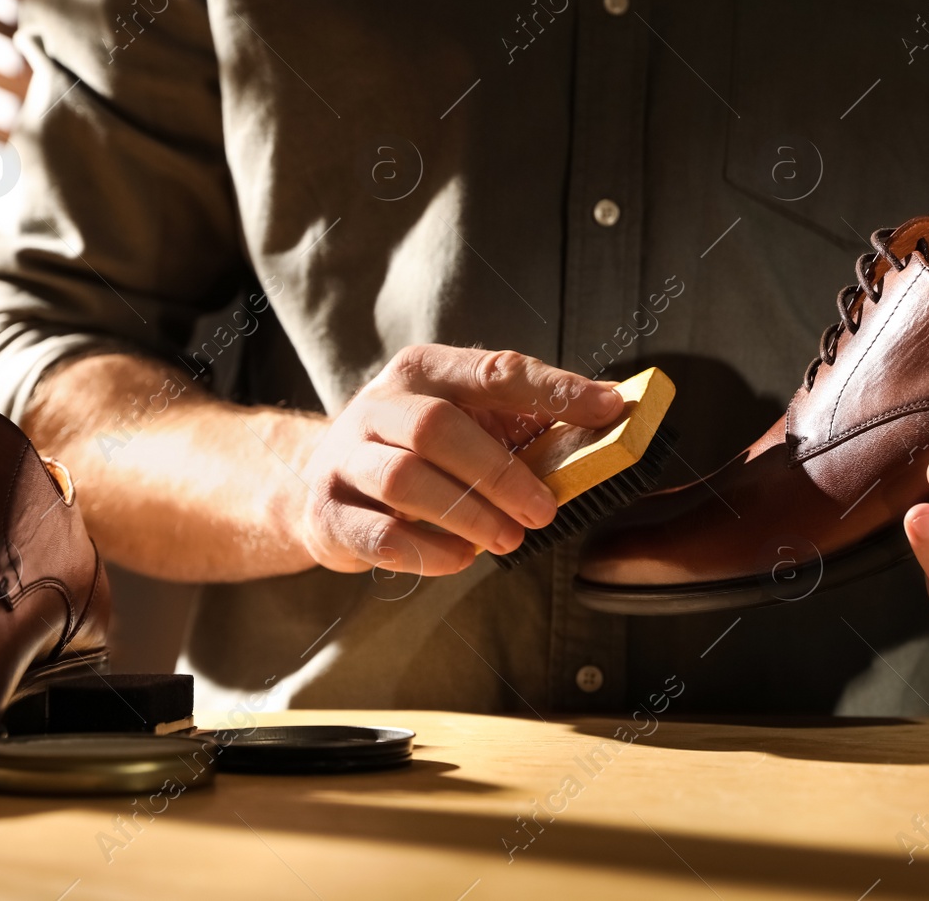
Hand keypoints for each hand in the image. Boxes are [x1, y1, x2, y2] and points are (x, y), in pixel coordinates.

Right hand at [298, 345, 624, 577]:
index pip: (495, 369)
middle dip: (499, 473)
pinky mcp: (327, 511)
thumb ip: (527, 416)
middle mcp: (379, 405)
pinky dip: (426, 552)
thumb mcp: (465, 417)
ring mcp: (345, 457)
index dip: (554, 389)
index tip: (609, 409)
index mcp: (424, 370)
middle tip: (544, 510)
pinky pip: (378, 534)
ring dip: (466, 514)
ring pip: (404, 480)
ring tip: (507, 540)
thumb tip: (610, 412)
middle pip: (437, 428)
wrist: (317, 479)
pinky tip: (460, 560)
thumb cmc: (416, 448)